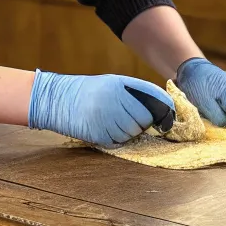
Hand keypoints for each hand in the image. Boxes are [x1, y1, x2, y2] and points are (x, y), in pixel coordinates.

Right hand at [28, 71, 174, 146]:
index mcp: (122, 84)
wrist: (56, 99)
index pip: (156, 98)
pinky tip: (105, 128)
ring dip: (130, 131)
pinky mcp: (100, 134)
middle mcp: (116, 100)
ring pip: (134, 133)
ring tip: (113, 121)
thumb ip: (135, 93)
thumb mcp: (112, 83)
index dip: (166, 109)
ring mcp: (107, 117)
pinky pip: (119, 141)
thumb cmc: (88, 91)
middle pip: (146, 119)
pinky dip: (117, 138)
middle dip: (143, 122)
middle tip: (129, 118)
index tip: (169, 117)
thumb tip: (161, 108)